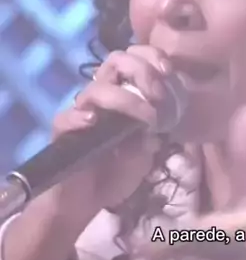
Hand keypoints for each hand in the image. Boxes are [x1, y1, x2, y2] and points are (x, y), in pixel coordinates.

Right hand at [43, 45, 173, 223]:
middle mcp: (102, 98)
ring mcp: (82, 113)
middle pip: (115, 62)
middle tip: (158, 95)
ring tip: (146, 119)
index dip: (151, 57)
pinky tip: (93, 122)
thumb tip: (155, 132)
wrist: (86, 202)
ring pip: (96, 89)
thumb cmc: (115, 174)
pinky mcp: (62, 134)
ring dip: (125, 99)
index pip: (134, 60)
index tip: (168, 71)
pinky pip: (66, 118)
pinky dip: (79, 117)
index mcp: (123, 96)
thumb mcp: (143, 159)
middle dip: (141, 70)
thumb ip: (150, 141)